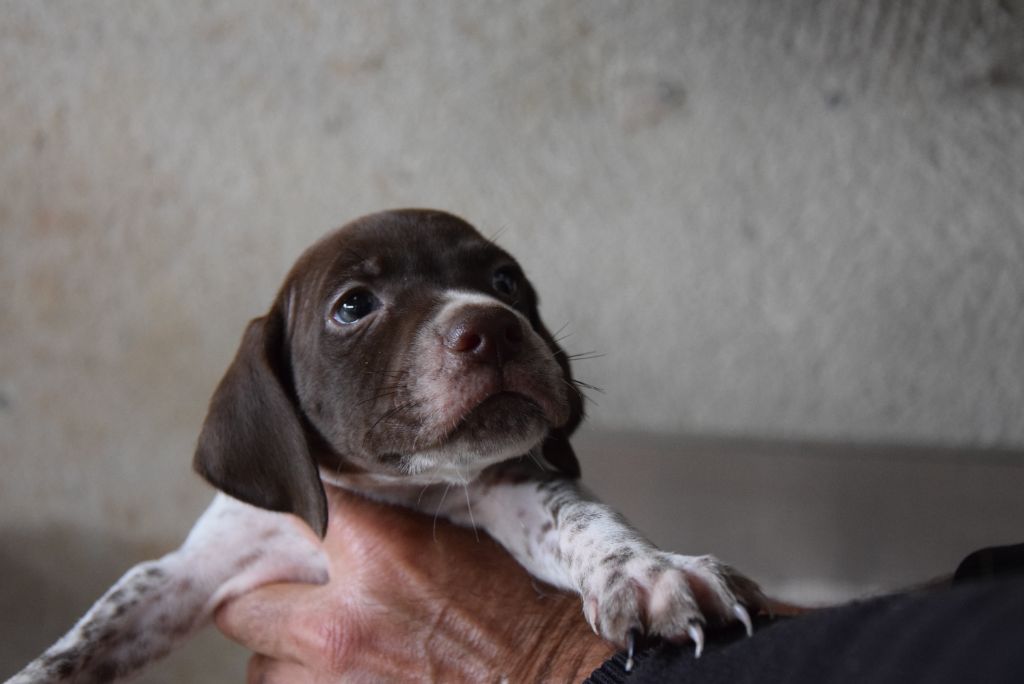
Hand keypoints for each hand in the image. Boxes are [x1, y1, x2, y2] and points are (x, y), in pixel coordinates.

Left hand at [215, 488, 615, 681]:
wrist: (548, 677)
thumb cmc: (513, 610)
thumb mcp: (457, 541)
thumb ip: (386, 527)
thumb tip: (339, 511)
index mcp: (375, 553)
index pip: (294, 510)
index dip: (288, 513)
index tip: (290, 519)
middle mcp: (338, 619)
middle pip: (242, 605)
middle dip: (264, 601)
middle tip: (292, 599)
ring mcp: (331, 682)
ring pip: (259, 667)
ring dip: (284, 659)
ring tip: (325, 652)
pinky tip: (344, 679)